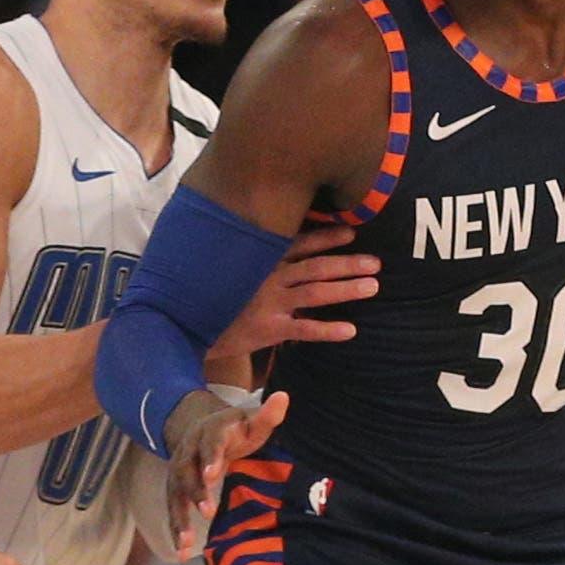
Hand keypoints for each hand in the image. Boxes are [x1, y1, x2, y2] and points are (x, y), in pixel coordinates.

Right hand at [164, 383, 285, 556]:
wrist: (199, 427)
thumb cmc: (234, 430)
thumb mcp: (250, 421)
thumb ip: (267, 415)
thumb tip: (284, 397)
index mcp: (210, 433)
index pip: (210, 444)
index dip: (211, 458)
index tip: (213, 474)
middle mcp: (189, 452)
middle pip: (187, 471)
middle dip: (195, 491)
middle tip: (207, 511)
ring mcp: (178, 471)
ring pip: (175, 494)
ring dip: (179, 518)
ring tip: (186, 543)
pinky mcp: (174, 488)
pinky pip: (173, 509)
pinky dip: (176, 530)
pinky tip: (181, 553)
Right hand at [209, 223, 376, 364]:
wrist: (188, 325)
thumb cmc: (215, 296)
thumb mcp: (234, 269)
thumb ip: (258, 259)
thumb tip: (285, 248)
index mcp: (262, 260)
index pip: (299, 244)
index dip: (326, 238)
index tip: (351, 233)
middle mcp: (268, 277)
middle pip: (315, 267)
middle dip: (347, 263)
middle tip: (376, 263)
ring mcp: (270, 303)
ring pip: (315, 293)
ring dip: (346, 289)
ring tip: (373, 286)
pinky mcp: (268, 329)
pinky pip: (304, 328)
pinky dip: (327, 329)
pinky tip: (350, 330)